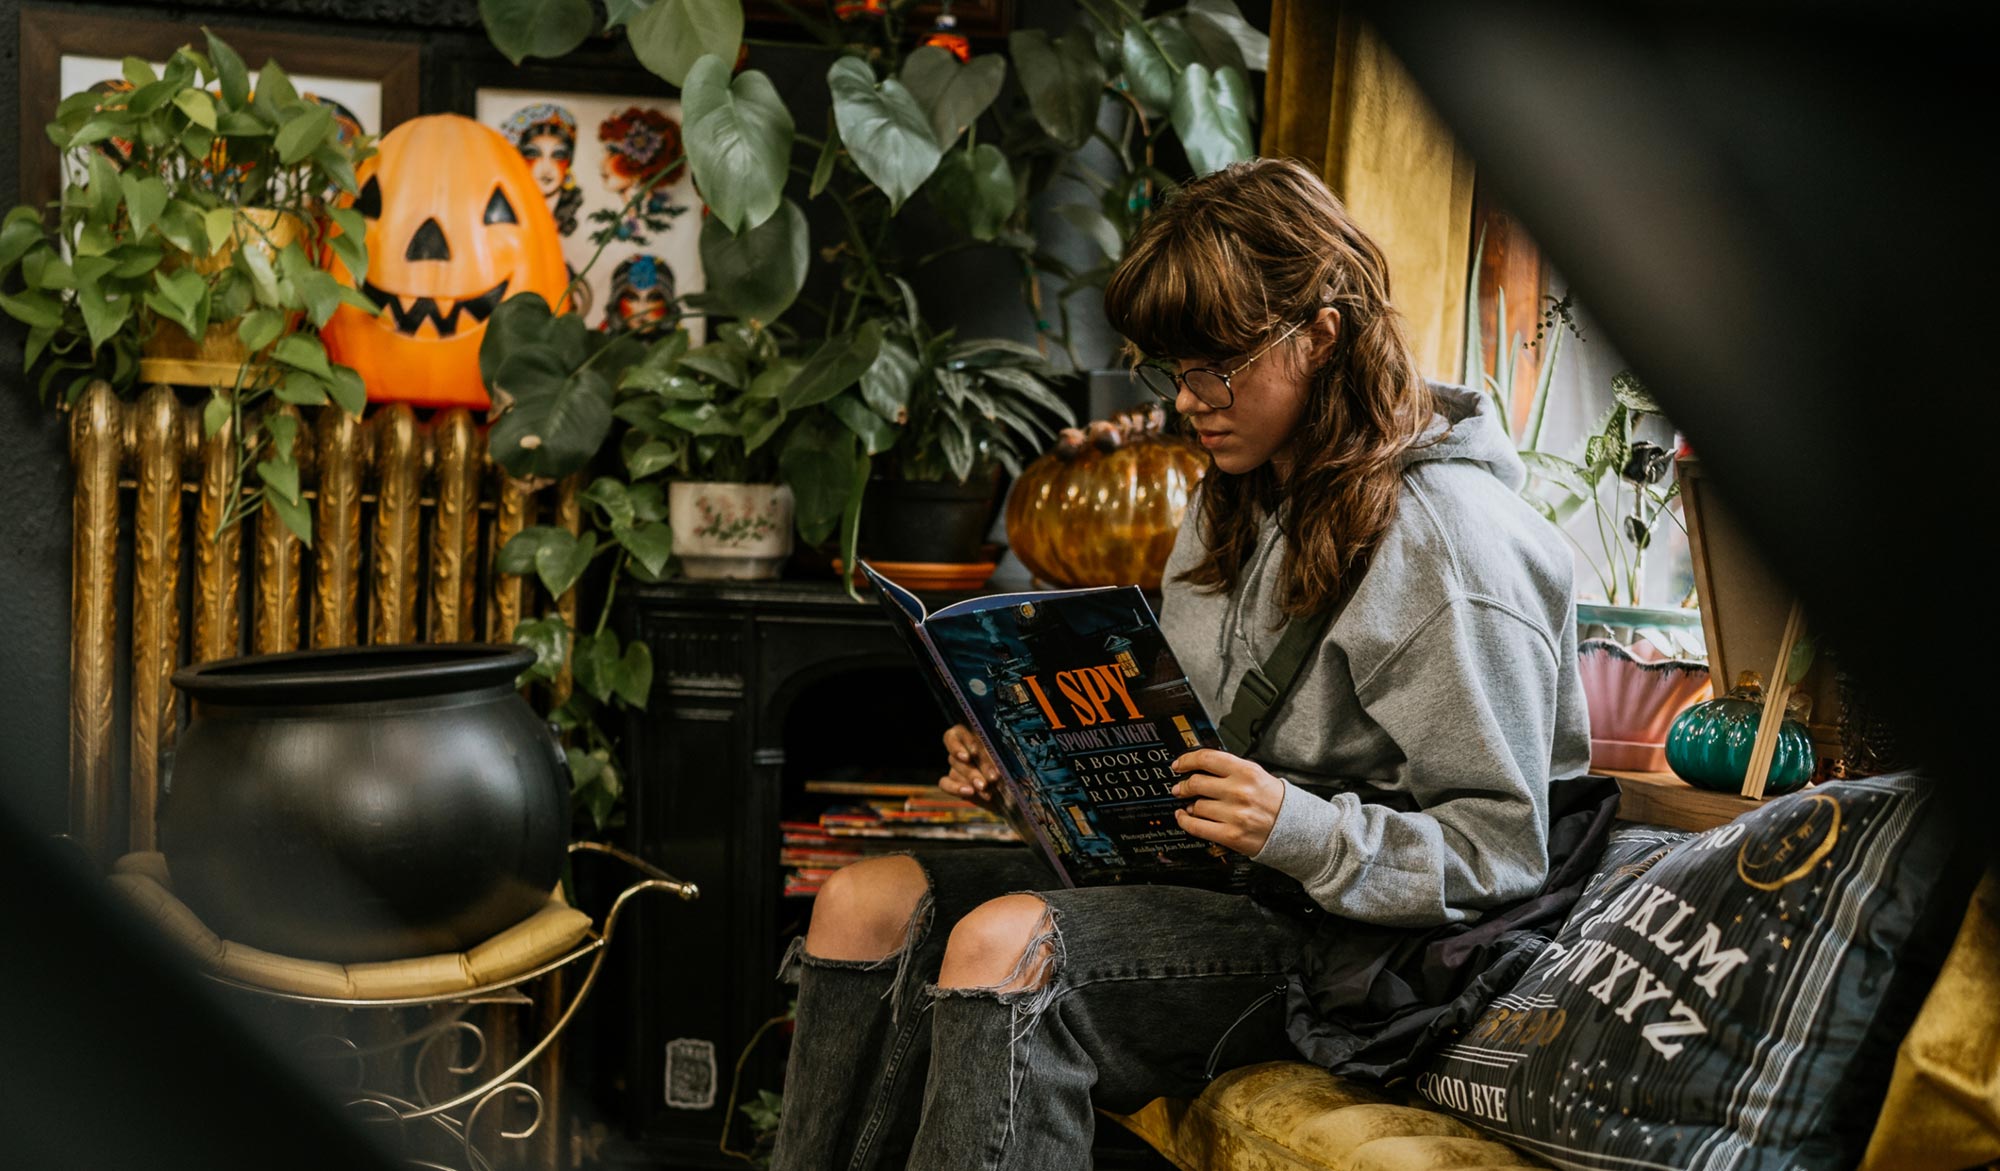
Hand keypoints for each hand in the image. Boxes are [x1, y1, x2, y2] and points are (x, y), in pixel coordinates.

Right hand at [939, 724, 1003, 813]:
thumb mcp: (1006, 759)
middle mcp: (962, 750)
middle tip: (991, 778)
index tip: (975, 753)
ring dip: (972, 779)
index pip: (956, 734)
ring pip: (955, 769)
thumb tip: (997, 765)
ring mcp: (956, 766)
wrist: (1011, 790)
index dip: (964, 742)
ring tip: (986, 788)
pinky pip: (945, 783)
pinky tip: (970, 792)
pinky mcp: (953, 782)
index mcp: (972, 736)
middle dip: (976, 767)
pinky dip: (956, 788)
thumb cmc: (1010, 767)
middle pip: (960, 756)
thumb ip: (997, 757)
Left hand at [1170, 749, 1285, 856]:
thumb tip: (1199, 768)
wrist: (1296, 828)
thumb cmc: (1275, 802)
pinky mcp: (1231, 835)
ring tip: (1193, 805)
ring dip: (1190, 805)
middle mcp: (1240, 791)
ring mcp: (1235, 814)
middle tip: (1180, 787)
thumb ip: (1230, 769)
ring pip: (1196, 806)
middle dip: (1184, 785)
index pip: (1207, 758)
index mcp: (1247, 772)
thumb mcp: (1257, 775)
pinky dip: (1185, 821)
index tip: (1179, 764)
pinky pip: (1196, 827)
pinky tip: (1184, 816)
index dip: (1187, 760)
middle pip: (1197, 782)